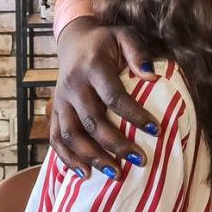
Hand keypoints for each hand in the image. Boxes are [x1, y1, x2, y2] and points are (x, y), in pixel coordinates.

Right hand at [49, 17, 157, 178]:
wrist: (75, 41)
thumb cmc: (107, 43)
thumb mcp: (124, 36)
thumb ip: (138, 52)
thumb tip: (152, 75)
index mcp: (92, 67)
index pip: (113, 96)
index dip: (134, 115)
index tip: (156, 130)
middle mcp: (73, 86)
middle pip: (92, 121)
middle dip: (116, 144)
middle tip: (140, 160)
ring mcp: (60, 101)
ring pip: (72, 135)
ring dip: (93, 157)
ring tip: (117, 174)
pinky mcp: (55, 112)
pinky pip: (56, 139)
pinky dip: (68, 159)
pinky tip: (86, 174)